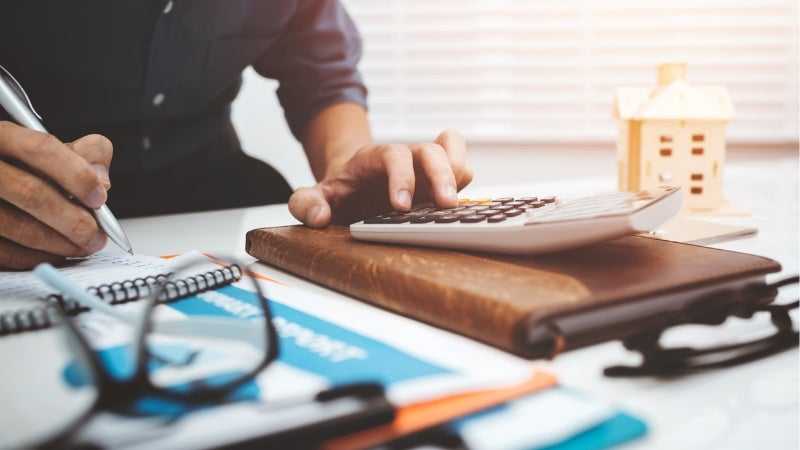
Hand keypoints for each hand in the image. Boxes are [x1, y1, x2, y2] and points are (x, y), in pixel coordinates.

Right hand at [0, 121, 112, 268]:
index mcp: (2, 137)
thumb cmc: (23, 168)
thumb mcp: (49, 151)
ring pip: (17, 226)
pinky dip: (37, 256)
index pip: (41, 148)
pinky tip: (57, 253)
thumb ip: (84, 154)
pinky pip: (6, 250)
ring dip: (60, 243)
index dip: (76, 174)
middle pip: (31, 192)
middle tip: (97, 235)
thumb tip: (102, 181)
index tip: (100, 197)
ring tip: (84, 246)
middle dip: (74, 219)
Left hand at [289, 129, 472, 226]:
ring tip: (455, 205)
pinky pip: (461, 166)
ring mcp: (424, 168)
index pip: (393, 156)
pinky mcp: (439, 180)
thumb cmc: (340, 190)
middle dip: (440, 175)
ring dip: (457, 175)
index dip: (401, 177)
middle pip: (430, 150)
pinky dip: (465, 179)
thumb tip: (318, 216)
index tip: (402, 206)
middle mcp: (405, 157)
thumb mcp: (316, 195)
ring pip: (451, 155)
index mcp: (375, 159)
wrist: (354, 181)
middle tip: (445, 206)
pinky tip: (460, 202)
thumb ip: (306, 203)